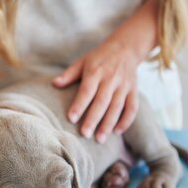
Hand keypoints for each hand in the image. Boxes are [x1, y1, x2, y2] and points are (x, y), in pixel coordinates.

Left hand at [53, 0, 163, 142]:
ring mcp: (124, 85)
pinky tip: (117, 132)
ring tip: (100, 139)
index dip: (79, 105)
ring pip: (117, 107)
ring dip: (109, 124)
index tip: (71, 119)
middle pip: (102, 102)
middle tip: (84, 135)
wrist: (125, 48)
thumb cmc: (98, 58)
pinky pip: (133, 107)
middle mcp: (110, 79)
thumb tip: (54, 84)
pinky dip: (127, 120)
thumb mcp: (82, 62)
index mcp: (95, 72)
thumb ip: (69, 74)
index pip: (86, 91)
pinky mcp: (133, 90)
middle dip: (93, 119)